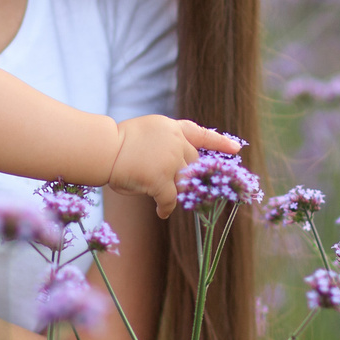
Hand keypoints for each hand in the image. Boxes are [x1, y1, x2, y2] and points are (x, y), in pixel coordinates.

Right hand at [108, 117, 242, 216]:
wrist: (103, 149)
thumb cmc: (116, 143)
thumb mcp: (146, 132)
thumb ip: (164, 143)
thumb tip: (176, 166)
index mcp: (171, 127)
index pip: (200, 134)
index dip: (219, 142)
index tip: (236, 149)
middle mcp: (176, 142)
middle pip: (192, 165)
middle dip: (184, 175)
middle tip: (171, 182)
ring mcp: (170, 161)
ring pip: (184, 183)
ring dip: (174, 190)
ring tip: (159, 193)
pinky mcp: (161, 179)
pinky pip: (171, 199)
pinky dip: (166, 207)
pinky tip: (161, 212)